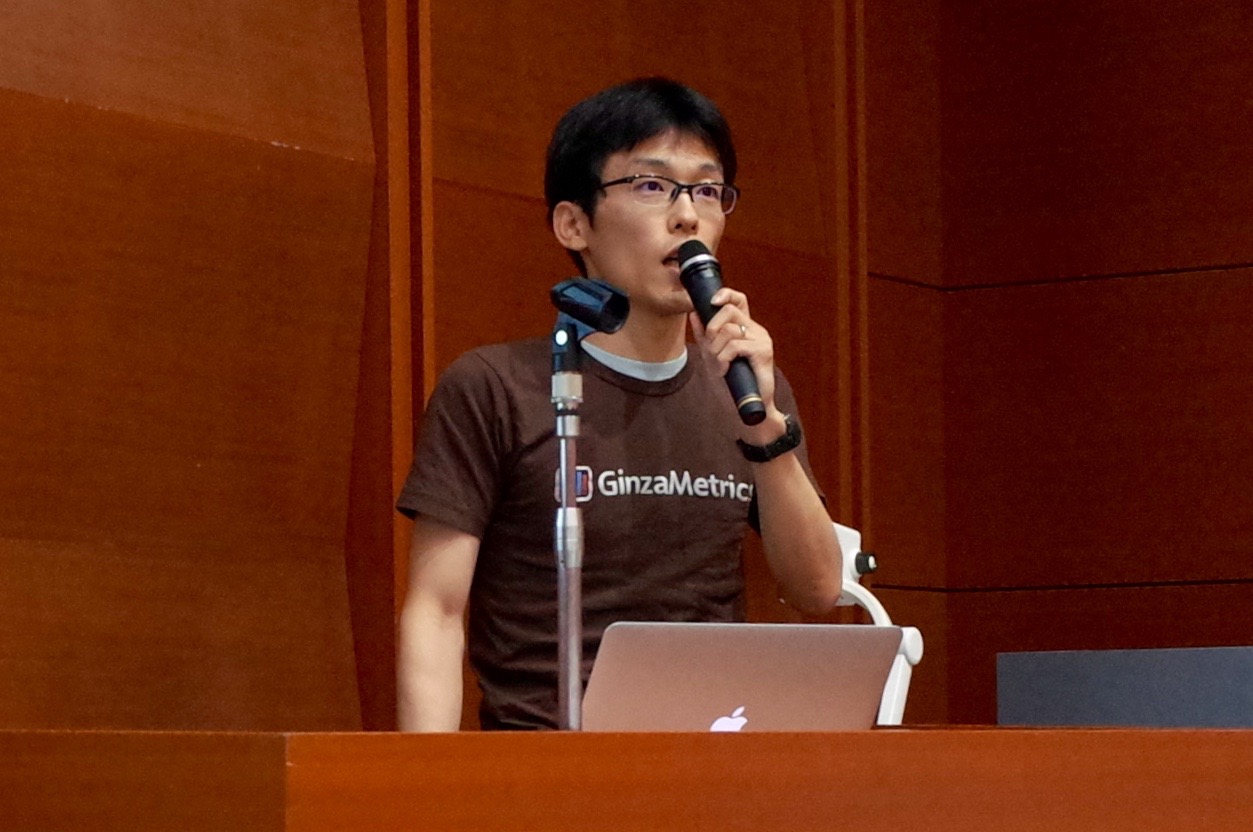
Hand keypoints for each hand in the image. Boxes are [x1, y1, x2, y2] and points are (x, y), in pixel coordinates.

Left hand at [688, 288, 786, 443]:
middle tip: (712, 351)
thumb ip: (704, 336)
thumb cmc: (732, 383)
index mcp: (746, 328)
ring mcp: (761, 340)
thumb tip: (693, 314)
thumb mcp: (712, 356)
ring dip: (717, 350)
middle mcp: (756, 330)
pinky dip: (724, 358)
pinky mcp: (763, 352)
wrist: (749, 407)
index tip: (711, 302)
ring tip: (719, 365)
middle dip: (712, 330)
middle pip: (730, 311)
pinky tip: (725, 370)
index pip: (738, 300)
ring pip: (730, 330)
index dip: (725, 294)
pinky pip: (735, 345)